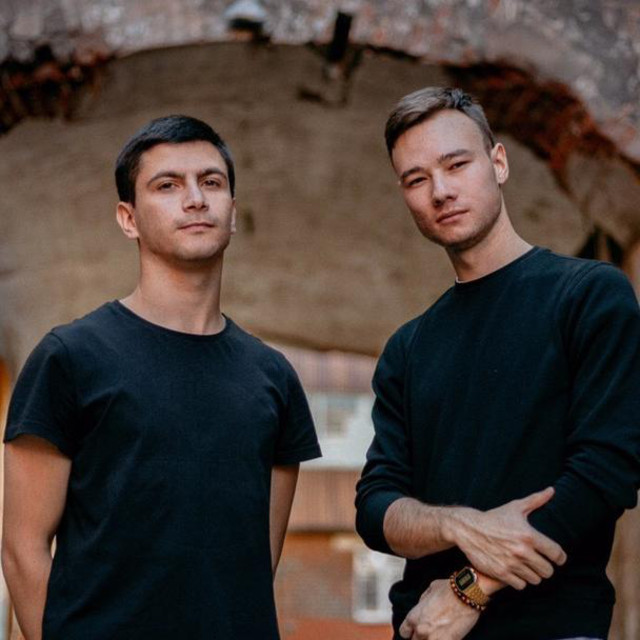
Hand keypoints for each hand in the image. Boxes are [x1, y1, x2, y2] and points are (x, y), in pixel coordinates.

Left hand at [399, 579, 479, 639]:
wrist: (467, 594)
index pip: (404, 633)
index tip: (416, 629)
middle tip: (430, 630)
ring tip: (438, 633)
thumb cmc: (448, 589)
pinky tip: (446, 636)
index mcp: (414, 617)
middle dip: (420, 637)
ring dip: (431, 638)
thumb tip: (421, 608)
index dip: (410, 631)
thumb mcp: (429, 590)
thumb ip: (422, 603)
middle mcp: (421, 631)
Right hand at [451, 487, 566, 589]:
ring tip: (527, 566)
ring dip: (532, 574)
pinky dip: (520, 580)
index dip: (560, 557)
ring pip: (535, 579)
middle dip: (545, 567)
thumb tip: (552, 490)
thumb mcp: (514, 507)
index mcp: (529, 535)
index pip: (557, 554)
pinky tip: (515, 571)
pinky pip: (521, 585)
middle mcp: (522, 551)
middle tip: (539, 562)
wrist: (468, 529)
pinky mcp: (501, 573)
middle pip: (548, 571)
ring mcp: (511, 564)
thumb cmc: (494, 518)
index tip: (556, 557)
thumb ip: (536, 500)